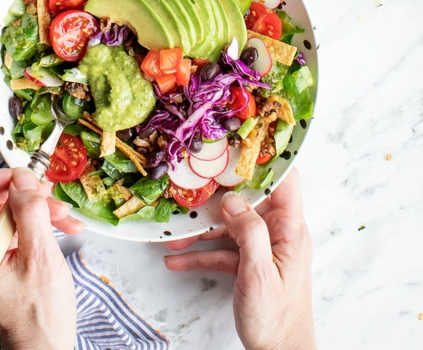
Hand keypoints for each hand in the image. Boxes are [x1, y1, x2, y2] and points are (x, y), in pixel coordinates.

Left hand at [0, 167, 80, 349]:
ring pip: (2, 213)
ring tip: (62, 214)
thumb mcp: (40, 258)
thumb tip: (22, 178)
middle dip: (19, 193)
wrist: (44, 347)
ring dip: (34, 207)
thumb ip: (29, 213)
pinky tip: (61, 225)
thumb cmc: (38, 316)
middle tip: (46, 192)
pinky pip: (11, 228)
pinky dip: (35, 222)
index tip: (15, 177)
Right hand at [164, 170, 315, 349]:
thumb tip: (231, 200)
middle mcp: (279, 234)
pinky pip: (224, 251)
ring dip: (201, 229)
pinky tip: (176, 259)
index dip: (264, 158)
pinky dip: (201, 253)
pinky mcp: (251, 266)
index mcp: (290, 230)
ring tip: (172, 232)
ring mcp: (264, 249)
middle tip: (189, 184)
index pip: (284, 180)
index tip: (236, 144)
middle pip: (247, 200)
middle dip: (216, 195)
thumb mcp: (259, 274)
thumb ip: (248, 232)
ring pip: (230, 226)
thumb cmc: (276, 319)